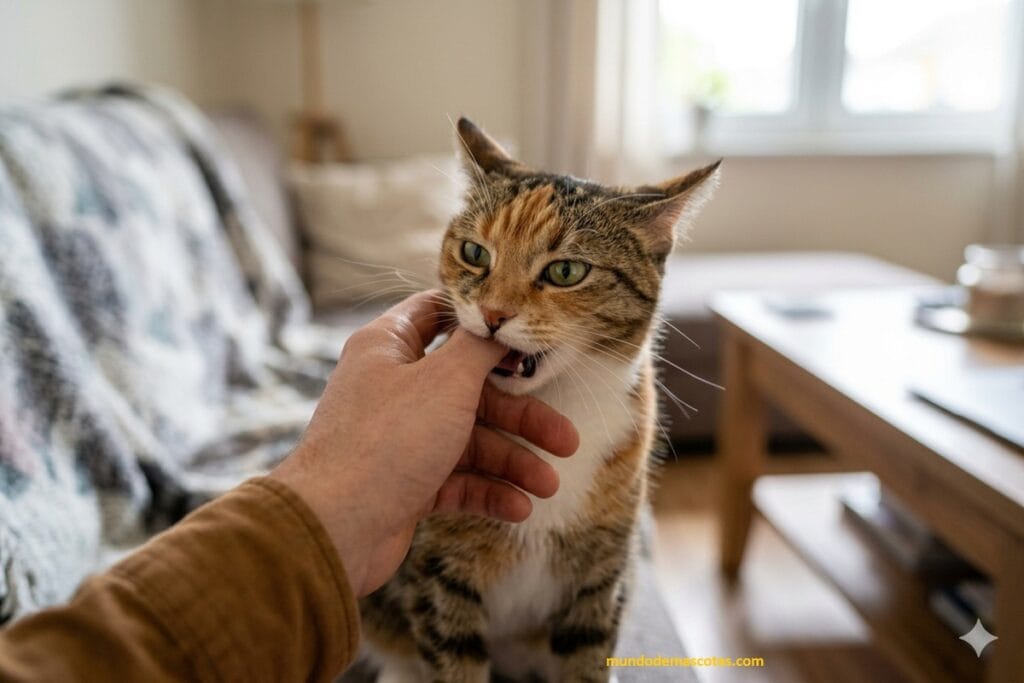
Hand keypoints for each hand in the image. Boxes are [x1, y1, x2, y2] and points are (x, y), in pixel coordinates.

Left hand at [270, 290, 578, 595]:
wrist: (335, 528)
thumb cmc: (387, 441)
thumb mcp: (446, 380)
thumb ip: (479, 349)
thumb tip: (498, 320)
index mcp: (390, 347)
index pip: (437, 315)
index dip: (482, 324)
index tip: (525, 338)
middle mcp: (393, 388)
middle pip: (470, 391)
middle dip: (521, 417)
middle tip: (567, 440)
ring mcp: (398, 438)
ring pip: (468, 441)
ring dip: (512, 462)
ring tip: (548, 486)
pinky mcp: (403, 483)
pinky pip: (456, 481)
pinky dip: (488, 492)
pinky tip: (519, 508)